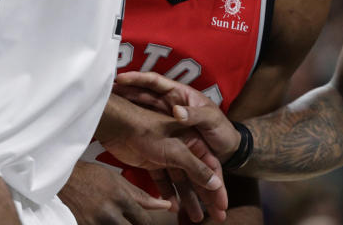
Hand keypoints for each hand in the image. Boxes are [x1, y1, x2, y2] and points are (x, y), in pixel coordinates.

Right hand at [59, 161, 171, 224]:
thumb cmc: (93, 176)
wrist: (66, 179)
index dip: (146, 223)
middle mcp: (109, 213)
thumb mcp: (120, 181)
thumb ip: (142, 196)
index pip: (144, 221)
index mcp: (120, 199)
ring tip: (117, 218)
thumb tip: (165, 205)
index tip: (144, 221)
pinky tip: (107, 220)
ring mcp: (95, 223)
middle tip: (131, 220)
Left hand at [99, 97, 226, 221]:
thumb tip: (215, 184)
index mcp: (194, 141)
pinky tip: (172, 207)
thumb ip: (197, 168)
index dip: (218, 188)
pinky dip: (168, 193)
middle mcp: (183, 149)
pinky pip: (164, 181)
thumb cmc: (149, 131)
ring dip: (188, 199)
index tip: (222, 206)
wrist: (120, 126)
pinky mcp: (153, 162)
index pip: (211, 168)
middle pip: (198, 177)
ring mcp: (167, 156)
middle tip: (216, 216)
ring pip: (181, 181)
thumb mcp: (177, 151)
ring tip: (195, 217)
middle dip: (206, 197)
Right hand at [115, 72, 241, 163]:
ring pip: (139, 110)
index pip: (155, 82)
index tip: (121, 78)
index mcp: (179, 95)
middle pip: (141, 94)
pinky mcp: (161, 135)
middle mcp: (168, 104)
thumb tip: (175, 112)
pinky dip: (131, 129)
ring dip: (123, 107)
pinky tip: (115, 131)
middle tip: (104, 92)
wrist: (226, 151)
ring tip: (103, 107)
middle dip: (123, 92)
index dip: (138, 78)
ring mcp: (163, 119)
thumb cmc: (221, 130)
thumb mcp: (211, 120)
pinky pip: (144, 130)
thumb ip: (195, 115)